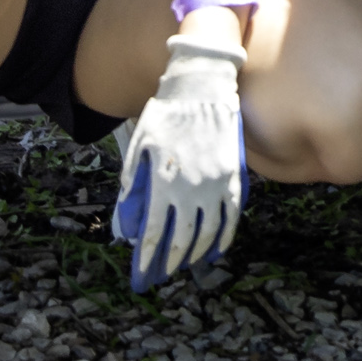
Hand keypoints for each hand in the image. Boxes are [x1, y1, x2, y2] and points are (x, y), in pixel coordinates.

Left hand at [110, 35, 245, 290]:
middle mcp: (191, 186)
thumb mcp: (140, 145)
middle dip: (170, 260)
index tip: (142, 273)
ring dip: (196, 252)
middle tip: (161, 274)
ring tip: (185, 264)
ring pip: (209, 231)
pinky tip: (216, 249)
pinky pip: (232, 214)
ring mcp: (215, 182)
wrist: (203, 86)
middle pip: (182, 237)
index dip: (148, 256)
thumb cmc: (166, 115)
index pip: (155, 230)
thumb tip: (128, 220)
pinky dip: (225, 235)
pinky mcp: (233, 175)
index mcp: (164, 180)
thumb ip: (133, 183)